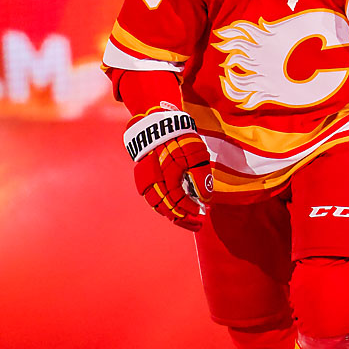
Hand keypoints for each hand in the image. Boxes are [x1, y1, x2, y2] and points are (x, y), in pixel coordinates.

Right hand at [124, 106, 212, 230]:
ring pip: (158, 206)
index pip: (179, 201)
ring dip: (173, 215)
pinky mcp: (143, 178)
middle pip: (168, 209)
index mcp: (168, 175)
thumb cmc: (179, 138)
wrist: (157, 124)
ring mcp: (146, 180)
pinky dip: (163, 207)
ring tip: (186, 220)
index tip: (202, 211)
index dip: (191, 209)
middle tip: (197, 224)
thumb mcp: (195, 154)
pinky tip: (174, 209)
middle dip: (184, 219)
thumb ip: (201, 177)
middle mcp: (154, 181)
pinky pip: (151, 198)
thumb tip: (205, 198)